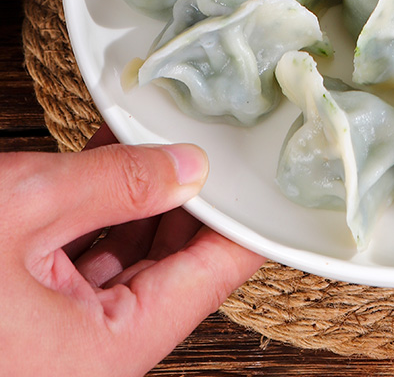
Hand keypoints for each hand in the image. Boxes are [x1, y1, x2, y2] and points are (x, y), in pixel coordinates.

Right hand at [0, 126, 265, 376]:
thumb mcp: (25, 208)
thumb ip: (116, 184)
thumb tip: (187, 168)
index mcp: (106, 350)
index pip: (211, 277)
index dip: (243, 221)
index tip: (265, 182)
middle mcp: (90, 355)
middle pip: (174, 269)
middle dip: (191, 200)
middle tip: (208, 146)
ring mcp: (60, 340)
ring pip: (130, 261)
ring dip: (142, 199)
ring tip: (154, 142)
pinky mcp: (32, 319)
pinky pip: (86, 263)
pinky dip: (99, 212)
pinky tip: (107, 161)